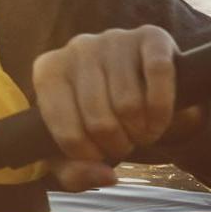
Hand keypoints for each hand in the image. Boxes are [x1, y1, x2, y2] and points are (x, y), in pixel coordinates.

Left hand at [31, 26, 205, 190]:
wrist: (141, 85)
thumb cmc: (97, 118)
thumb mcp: (77, 149)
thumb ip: (75, 173)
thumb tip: (104, 175)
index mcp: (48, 72)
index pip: (65, 132)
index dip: (88, 155)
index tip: (100, 156)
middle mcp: (76, 47)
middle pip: (99, 121)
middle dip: (118, 145)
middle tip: (127, 144)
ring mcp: (113, 38)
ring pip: (129, 103)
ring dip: (143, 131)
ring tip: (142, 132)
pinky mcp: (150, 35)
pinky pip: (158, 75)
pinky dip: (162, 108)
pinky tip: (160, 118)